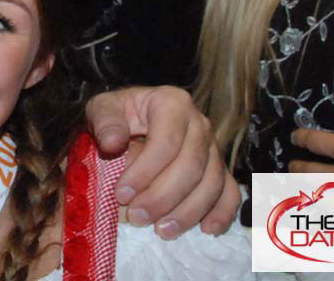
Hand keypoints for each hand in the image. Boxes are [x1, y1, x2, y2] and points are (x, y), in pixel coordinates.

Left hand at [87, 85, 238, 236]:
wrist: (135, 116)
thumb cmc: (120, 113)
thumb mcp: (103, 108)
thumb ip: (105, 121)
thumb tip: (112, 143)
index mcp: (172, 103)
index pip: (166, 141)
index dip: (145, 172)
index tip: (122, 195)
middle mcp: (199, 123)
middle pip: (191, 165)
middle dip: (164, 197)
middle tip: (137, 217)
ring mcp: (213, 147)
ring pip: (212, 183)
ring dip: (188, 211)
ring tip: (162, 231)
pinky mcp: (219, 168)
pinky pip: (230, 192)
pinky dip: (223, 212)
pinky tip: (207, 230)